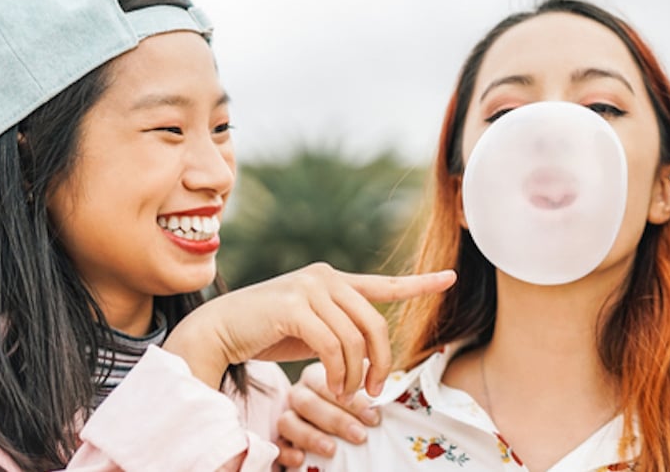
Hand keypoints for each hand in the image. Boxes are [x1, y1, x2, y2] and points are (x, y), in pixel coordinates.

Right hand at [163, 264, 455, 400]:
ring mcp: (309, 288)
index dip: (420, 284)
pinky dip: (337, 371)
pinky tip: (332, 384)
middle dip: (381, 361)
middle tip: (374, 390)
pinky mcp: (294, 305)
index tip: (450, 278)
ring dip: (354, 373)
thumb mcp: (312, 329)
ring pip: (354, 338)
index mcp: (334, 280)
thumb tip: (371, 353)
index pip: (384, 283)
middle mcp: (325, 277)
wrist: (219, 330)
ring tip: (346, 392)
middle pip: (375, 323)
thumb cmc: (266, 333)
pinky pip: (332, 345)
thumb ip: (341, 330)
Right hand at [275, 361, 379, 465]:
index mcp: (317, 377)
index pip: (330, 383)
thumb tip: (384, 396)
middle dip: (336, 420)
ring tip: (332, 450)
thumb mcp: (358, 396)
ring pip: (288, 421)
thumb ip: (366, 392)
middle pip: (308, 402)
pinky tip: (299, 459)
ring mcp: (286, 414)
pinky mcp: (277, 437)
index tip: (374, 418)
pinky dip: (286, 451)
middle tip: (360, 436)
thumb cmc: (349, 410)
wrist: (331, 424)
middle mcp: (299, 393)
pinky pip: (276, 443)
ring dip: (310, 436)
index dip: (352, 402)